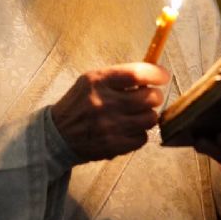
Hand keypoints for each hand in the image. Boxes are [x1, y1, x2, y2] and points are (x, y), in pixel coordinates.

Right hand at [51, 62, 169, 161]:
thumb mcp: (92, 81)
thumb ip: (120, 76)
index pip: (137, 74)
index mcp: (98, 81)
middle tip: (149, 97)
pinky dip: (140, 132)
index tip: (163, 76)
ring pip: (150, 119)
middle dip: (154, 96)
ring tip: (138, 113)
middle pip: (149, 98)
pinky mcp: (113, 145)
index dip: (156, 74)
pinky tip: (129, 128)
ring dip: (148, 115)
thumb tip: (153, 74)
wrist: (58, 134)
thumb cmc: (79, 103)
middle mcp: (104, 103)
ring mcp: (109, 126)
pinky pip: (143, 137)